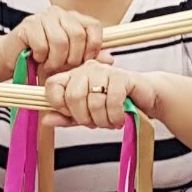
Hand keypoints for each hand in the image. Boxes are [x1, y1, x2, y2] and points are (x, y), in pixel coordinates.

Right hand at [9, 7, 103, 78]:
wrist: (13, 58)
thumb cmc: (43, 60)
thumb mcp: (70, 62)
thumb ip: (89, 59)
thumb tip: (110, 60)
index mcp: (74, 19)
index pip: (94, 26)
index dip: (93, 46)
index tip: (85, 60)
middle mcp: (60, 14)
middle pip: (78, 35)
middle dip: (72, 58)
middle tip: (63, 66)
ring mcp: (43, 17)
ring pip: (61, 41)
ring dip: (55, 60)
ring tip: (49, 65)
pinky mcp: (28, 25)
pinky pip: (43, 45)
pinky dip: (41, 57)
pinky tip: (37, 58)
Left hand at [40, 60, 164, 131]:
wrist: (145, 98)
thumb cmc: (114, 105)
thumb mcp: (87, 114)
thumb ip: (66, 117)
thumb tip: (46, 120)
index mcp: (74, 76)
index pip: (52, 86)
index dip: (59, 105)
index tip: (73, 114)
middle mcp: (86, 69)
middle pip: (73, 97)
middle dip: (85, 118)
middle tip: (96, 122)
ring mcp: (104, 71)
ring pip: (93, 102)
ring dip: (103, 120)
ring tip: (110, 121)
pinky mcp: (122, 77)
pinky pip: (112, 101)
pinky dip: (115, 116)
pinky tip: (120, 118)